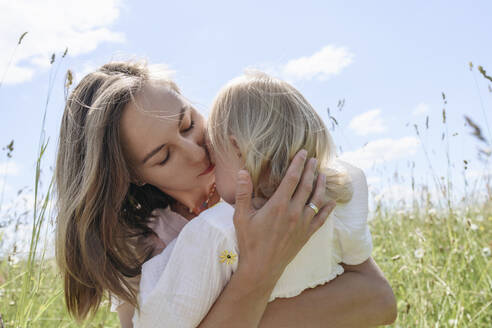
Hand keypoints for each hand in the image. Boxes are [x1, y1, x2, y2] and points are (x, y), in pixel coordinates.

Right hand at [233, 149, 335, 283]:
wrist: (261, 268)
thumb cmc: (249, 242)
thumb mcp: (241, 217)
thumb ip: (243, 193)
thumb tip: (242, 172)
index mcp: (278, 205)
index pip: (291, 178)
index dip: (298, 164)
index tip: (303, 153)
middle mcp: (293, 212)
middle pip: (306, 186)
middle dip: (311, 170)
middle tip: (314, 159)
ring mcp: (302, 224)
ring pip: (316, 200)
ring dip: (320, 186)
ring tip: (323, 174)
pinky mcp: (306, 235)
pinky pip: (321, 219)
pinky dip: (327, 210)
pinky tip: (331, 202)